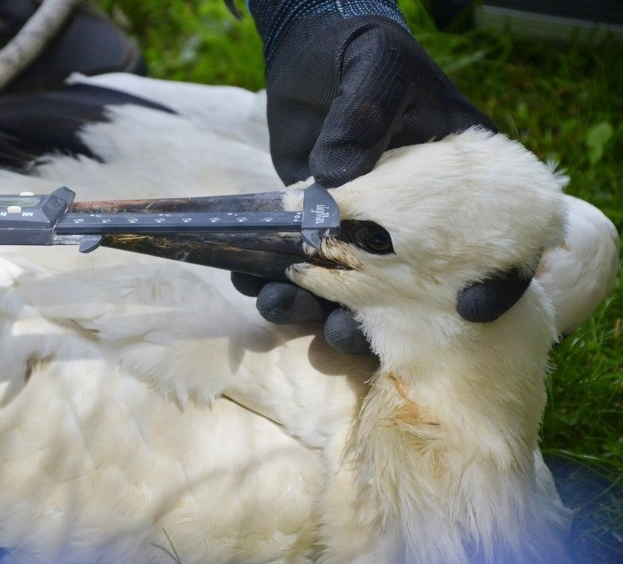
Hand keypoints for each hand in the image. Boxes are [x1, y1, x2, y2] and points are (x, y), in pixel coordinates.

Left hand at [240, 5, 522, 354]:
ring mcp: (361, 232)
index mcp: (457, 187)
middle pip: (409, 293)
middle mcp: (413, 222)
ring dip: (311, 309)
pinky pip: (299, 267)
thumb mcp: (377, 72)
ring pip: (345, 292)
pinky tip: (248, 279)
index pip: (497, 245)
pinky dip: (271, 278)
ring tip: (277, 303)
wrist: (318, 54)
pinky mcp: (316, 229)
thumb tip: (328, 183)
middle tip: (340, 331)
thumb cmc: (368, 56)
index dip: (497, 286)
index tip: (471, 312)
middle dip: (374, 322)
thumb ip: (361, 118)